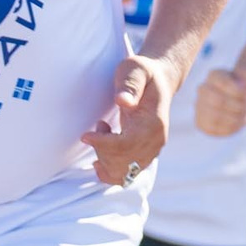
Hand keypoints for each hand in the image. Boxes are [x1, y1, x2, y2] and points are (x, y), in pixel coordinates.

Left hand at [82, 54, 176, 184]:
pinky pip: (127, 176)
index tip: (86, 135)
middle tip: (98, 126)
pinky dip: (110, 172)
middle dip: (102, 151)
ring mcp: (153, 150)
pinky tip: (99, 159)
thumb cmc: (142, 72)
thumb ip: (129, 85)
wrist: (159, 80)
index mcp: (154, 122)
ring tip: (103, 134)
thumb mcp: (134, 69)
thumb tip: (123, 101)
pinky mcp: (146, 155)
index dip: (103, 145)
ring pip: (124, 173)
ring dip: (105, 160)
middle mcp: (157, 141)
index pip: (127, 145)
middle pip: (124, 162)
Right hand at [196, 65, 245, 137]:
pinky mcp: (201, 123)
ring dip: (233, 118)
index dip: (238, 91)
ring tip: (241, 115)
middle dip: (236, 106)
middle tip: (244, 106)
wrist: (242, 102)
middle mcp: (203, 89)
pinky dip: (227, 128)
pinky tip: (235, 122)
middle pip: (218, 101)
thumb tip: (241, 75)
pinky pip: (212, 129)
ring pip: (214, 117)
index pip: (223, 83)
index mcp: (214, 75)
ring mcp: (199, 106)